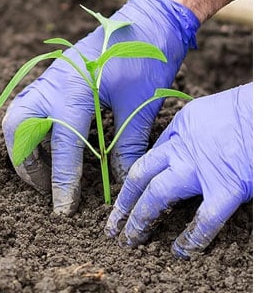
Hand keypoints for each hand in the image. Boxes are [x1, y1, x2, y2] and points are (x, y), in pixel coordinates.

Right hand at [1, 0, 198, 214]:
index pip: (62, 145)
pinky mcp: (53, 78)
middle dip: (25, 163)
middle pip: (18, 128)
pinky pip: (28, 108)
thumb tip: (120, 181)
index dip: (63, 181)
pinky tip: (49, 145)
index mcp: (74, 90)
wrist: (148, 18)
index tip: (63, 208)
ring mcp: (49, 78)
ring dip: (23, 146)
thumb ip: (127, 145)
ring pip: (17, 116)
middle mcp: (52, 84)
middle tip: (45, 187)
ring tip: (42, 171)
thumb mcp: (140, 105)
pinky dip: (31, 130)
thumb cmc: (147, 57)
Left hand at [104, 83, 252, 258]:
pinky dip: (191, 239)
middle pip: (140, 177)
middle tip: (112, 225)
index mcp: (179, 128)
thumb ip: (191, 134)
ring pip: (157, 197)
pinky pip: (204, 220)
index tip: (127, 196)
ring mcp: (200, 171)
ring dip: (140, 219)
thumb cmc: (248, 109)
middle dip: (124, 203)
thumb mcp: (208, 113)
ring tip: (130, 239)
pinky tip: (180, 251)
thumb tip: (186, 151)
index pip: (149, 158)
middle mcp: (182, 149)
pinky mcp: (226, 189)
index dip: (135, 181)